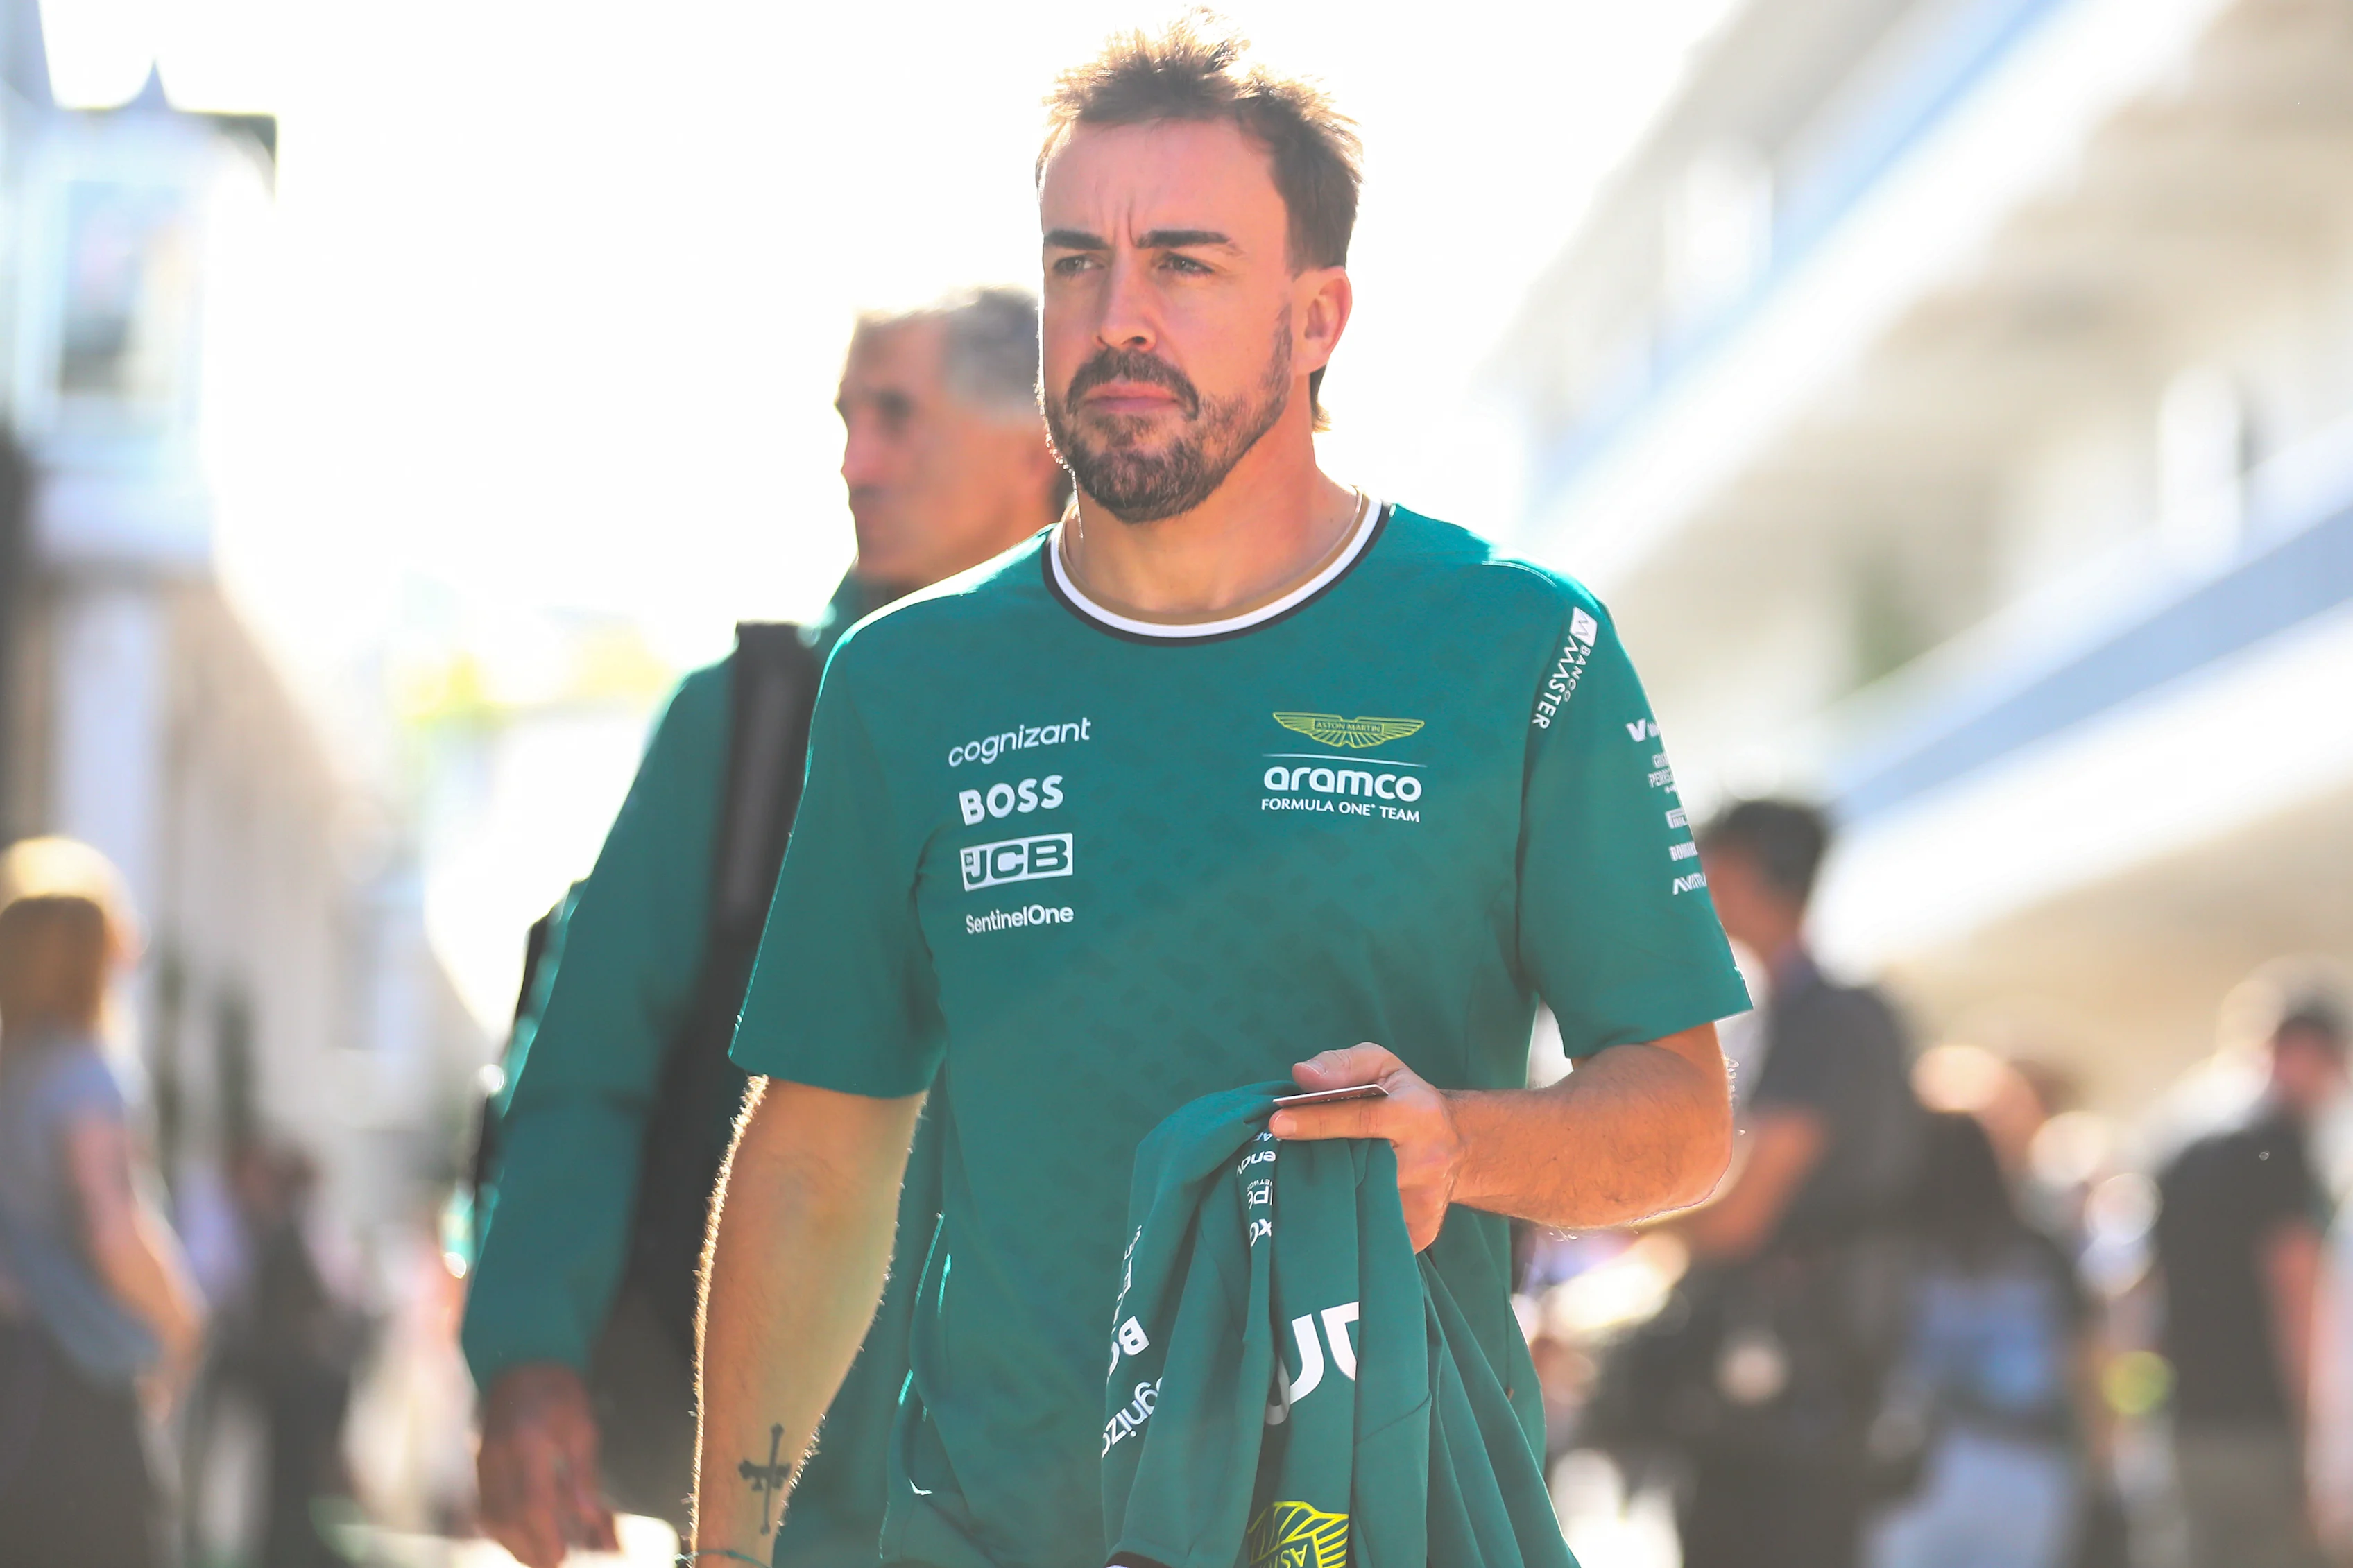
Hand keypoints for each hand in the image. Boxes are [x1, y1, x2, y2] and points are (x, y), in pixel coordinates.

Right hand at [477, 1362, 617, 1567]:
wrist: (521, 1363)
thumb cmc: (559, 1393)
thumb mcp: (583, 1428)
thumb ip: (583, 1475)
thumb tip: (590, 1516)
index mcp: (528, 1443)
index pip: (532, 1502)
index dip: (545, 1535)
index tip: (562, 1555)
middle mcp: (498, 1456)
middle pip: (506, 1518)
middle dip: (529, 1549)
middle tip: (554, 1563)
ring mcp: (483, 1461)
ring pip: (491, 1517)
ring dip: (515, 1543)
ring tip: (541, 1556)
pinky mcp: (479, 1465)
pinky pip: (485, 1506)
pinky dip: (503, 1528)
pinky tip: (523, 1536)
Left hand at [1268, 1043, 1463, 1250]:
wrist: (1459, 1147)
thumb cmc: (1408, 1100)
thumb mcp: (1382, 1066)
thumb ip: (1343, 1065)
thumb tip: (1302, 1074)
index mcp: (1417, 1114)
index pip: (1361, 1118)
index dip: (1316, 1121)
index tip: (1278, 1124)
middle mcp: (1426, 1160)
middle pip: (1359, 1168)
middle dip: (1318, 1164)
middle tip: (1283, 1159)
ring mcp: (1424, 1201)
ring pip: (1361, 1205)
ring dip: (1330, 1196)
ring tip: (1310, 1183)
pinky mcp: (1421, 1231)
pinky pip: (1373, 1234)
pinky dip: (1350, 1223)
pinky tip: (1339, 1208)